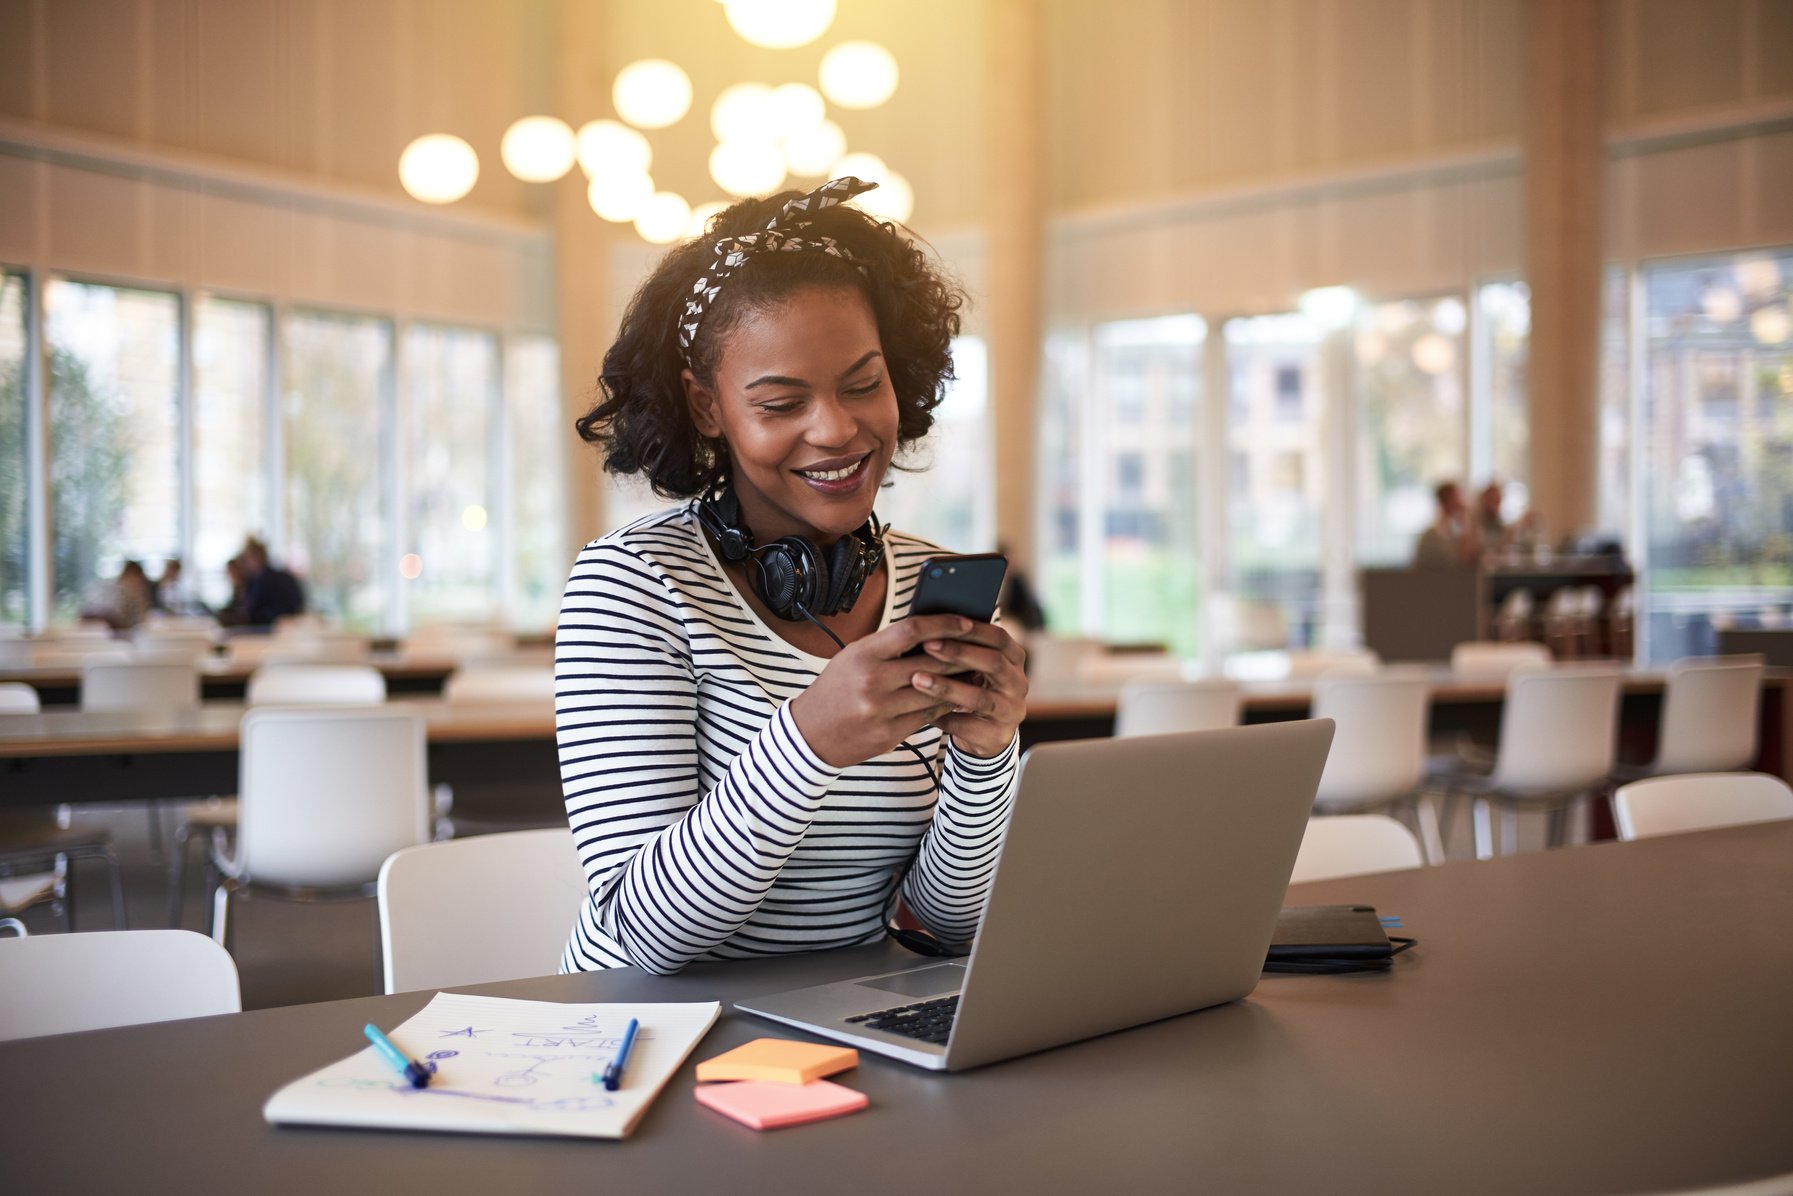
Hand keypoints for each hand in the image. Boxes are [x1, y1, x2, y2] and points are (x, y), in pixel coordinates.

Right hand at [790, 615, 986, 769]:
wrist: (808, 734)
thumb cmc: (836, 687)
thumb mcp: (855, 657)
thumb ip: (890, 646)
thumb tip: (934, 632)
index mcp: (863, 654)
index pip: (912, 630)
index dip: (944, 623)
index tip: (967, 620)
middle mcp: (873, 681)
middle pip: (932, 663)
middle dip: (961, 655)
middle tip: (982, 647)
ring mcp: (881, 711)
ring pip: (935, 693)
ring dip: (959, 682)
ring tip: (975, 672)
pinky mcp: (889, 735)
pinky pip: (927, 717)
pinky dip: (944, 705)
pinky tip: (955, 697)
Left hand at [911, 621, 1028, 758]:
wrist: (985, 733)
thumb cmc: (971, 687)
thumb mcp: (972, 666)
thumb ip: (960, 648)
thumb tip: (924, 625)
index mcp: (1013, 658)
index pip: (998, 637)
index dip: (972, 629)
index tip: (941, 622)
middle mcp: (1018, 683)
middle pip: (993, 663)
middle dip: (958, 652)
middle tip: (927, 645)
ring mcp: (1011, 710)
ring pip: (980, 697)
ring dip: (947, 687)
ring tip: (917, 679)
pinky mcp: (999, 735)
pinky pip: (967, 726)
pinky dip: (943, 717)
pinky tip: (920, 710)